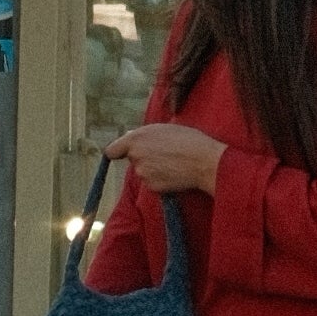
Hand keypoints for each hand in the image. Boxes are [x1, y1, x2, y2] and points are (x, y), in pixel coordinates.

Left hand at [108, 123, 225, 196]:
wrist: (204, 161)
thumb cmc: (188, 140)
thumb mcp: (164, 128)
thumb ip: (144, 134)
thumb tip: (132, 138)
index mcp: (136, 139)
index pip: (111, 150)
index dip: (118, 152)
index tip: (122, 153)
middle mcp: (135, 157)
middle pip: (133, 160)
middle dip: (144, 157)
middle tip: (164, 153)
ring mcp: (143, 174)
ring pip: (144, 172)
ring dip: (153, 169)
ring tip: (173, 162)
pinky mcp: (153, 187)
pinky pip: (153, 183)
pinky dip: (161, 180)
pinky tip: (175, 173)